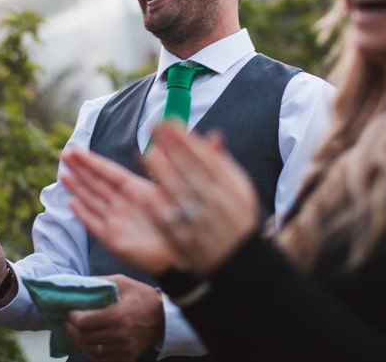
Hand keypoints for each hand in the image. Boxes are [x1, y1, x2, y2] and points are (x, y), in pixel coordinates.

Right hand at [61, 149, 178, 274]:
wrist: (180, 257)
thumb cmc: (178, 225)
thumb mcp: (170, 195)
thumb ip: (161, 174)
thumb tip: (155, 151)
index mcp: (136, 190)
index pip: (110, 171)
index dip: (92, 161)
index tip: (77, 150)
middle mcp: (123, 203)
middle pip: (97, 182)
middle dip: (81, 169)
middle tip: (65, 154)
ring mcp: (116, 220)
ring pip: (92, 200)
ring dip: (77, 187)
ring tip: (63, 174)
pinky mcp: (111, 238)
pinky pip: (93, 223)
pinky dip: (82, 213)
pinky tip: (71, 203)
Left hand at [64, 275, 163, 361]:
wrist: (164, 317)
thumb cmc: (142, 297)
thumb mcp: (122, 282)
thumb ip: (100, 283)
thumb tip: (78, 284)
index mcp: (117, 316)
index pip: (83, 322)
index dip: (71, 317)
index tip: (69, 311)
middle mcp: (119, 335)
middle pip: (83, 337)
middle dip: (70, 329)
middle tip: (67, 321)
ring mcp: (122, 349)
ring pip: (89, 350)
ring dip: (78, 341)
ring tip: (75, 331)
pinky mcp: (126, 357)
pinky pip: (100, 359)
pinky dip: (90, 352)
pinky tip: (88, 343)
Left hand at [143, 122, 259, 275]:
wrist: (239, 263)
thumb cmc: (238, 220)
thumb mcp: (240, 189)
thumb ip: (223, 164)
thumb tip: (213, 136)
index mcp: (229, 187)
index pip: (204, 156)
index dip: (185, 138)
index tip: (168, 121)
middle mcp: (216, 202)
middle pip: (191, 169)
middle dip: (171, 147)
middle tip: (153, 127)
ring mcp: (200, 221)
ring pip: (179, 192)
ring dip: (162, 172)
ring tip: (146, 153)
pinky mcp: (186, 239)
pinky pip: (170, 218)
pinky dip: (158, 203)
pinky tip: (146, 190)